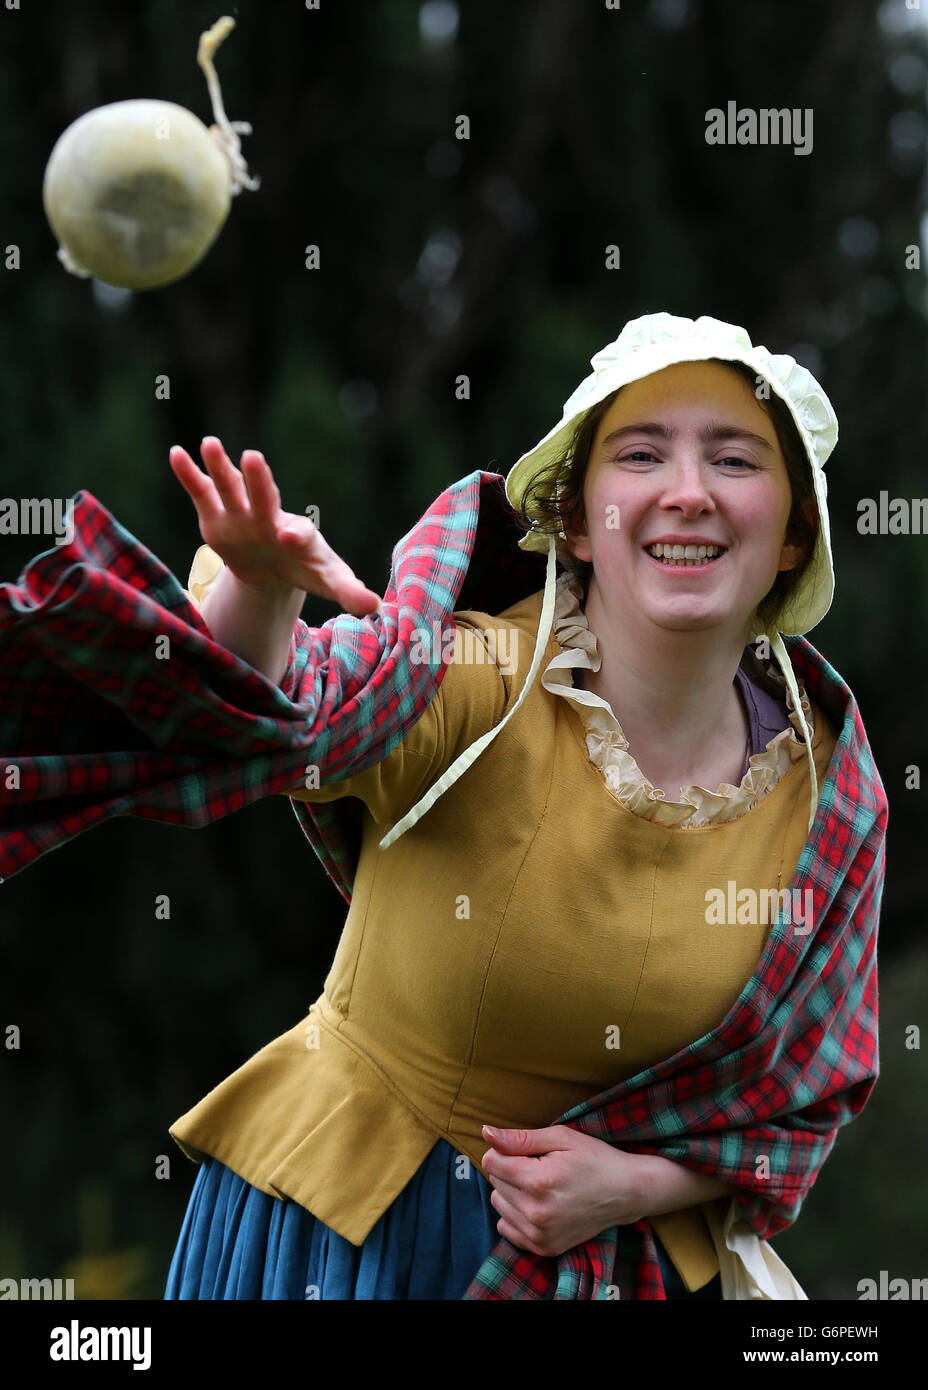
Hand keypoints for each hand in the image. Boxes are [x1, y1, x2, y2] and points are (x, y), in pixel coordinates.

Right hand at [170, 436, 381, 617]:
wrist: (274, 567)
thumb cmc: (305, 568)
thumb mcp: (328, 580)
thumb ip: (349, 590)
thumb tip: (375, 605)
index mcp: (299, 535)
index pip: (299, 533)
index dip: (295, 534)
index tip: (289, 537)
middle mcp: (269, 517)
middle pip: (265, 496)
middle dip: (259, 481)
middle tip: (253, 458)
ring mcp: (241, 514)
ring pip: (231, 487)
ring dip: (220, 466)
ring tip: (210, 443)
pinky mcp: (215, 518)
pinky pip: (201, 493)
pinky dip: (190, 474)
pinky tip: (176, 453)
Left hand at [480, 1123, 647, 1258]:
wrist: (625, 1192)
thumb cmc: (594, 1158)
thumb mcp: (560, 1138)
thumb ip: (520, 1138)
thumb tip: (485, 1133)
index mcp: (538, 1182)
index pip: (491, 1161)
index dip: (506, 1150)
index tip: (527, 1150)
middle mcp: (536, 1213)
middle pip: (495, 1181)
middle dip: (511, 1169)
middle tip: (541, 1166)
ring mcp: (540, 1235)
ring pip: (498, 1203)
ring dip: (512, 1191)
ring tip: (541, 1185)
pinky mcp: (543, 1248)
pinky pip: (506, 1226)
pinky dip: (516, 1213)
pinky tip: (538, 1204)